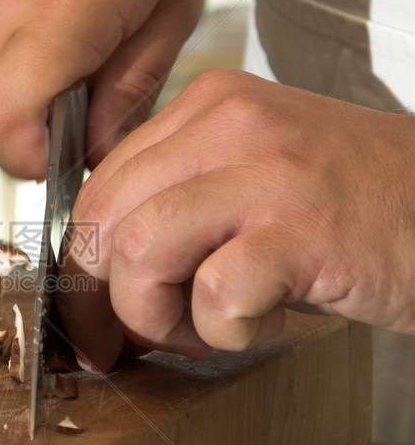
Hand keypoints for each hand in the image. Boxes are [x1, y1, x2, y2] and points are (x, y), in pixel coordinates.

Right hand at [0, 0, 210, 178]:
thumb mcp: (176, 0)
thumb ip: (134, 88)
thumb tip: (102, 148)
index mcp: (60, 8)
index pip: (2, 123)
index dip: (29, 159)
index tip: (64, 155)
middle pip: (3, 106)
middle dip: (50, 111)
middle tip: (102, 70)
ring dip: (36, 69)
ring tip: (86, 16)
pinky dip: (20, 35)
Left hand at [59, 69, 414, 369]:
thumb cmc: (357, 208)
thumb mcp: (255, 181)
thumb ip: (180, 205)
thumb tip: (100, 278)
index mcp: (209, 106)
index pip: (99, 186)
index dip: (86, 266)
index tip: (97, 318)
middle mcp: (230, 124)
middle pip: (103, 219)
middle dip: (106, 301)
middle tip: (145, 338)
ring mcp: (266, 174)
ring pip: (139, 251)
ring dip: (160, 317)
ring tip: (216, 325)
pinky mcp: (303, 230)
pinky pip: (215, 295)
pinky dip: (229, 331)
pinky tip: (274, 318)